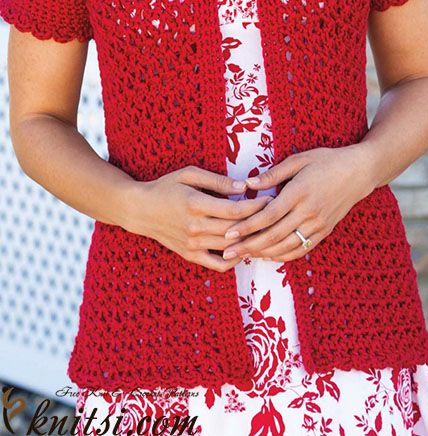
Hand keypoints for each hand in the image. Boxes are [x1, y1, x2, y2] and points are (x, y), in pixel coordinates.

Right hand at [126, 166, 273, 271]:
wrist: (140, 210)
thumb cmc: (166, 187)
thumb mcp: (189, 174)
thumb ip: (217, 181)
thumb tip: (244, 187)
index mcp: (196, 204)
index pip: (235, 210)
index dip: (256, 206)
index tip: (270, 199)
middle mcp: (195, 228)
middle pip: (236, 230)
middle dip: (259, 222)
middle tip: (275, 214)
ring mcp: (192, 245)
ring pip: (230, 248)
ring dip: (250, 240)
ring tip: (266, 230)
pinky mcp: (190, 255)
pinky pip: (217, 265)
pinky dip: (235, 261)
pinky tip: (245, 250)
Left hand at [220, 144, 376, 264]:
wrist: (360, 172)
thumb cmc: (327, 161)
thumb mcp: (299, 159)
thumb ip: (273, 174)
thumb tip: (247, 184)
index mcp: (300, 192)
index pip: (268, 215)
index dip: (247, 227)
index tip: (229, 233)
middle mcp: (309, 211)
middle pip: (274, 235)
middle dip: (248, 246)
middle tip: (228, 253)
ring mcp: (318, 224)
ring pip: (287, 246)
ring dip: (263, 254)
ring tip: (244, 256)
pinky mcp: (325, 231)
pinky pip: (302, 249)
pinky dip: (283, 256)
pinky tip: (268, 256)